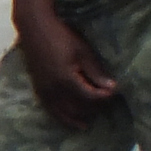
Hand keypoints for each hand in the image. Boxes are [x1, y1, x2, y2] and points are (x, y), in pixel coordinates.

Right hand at [17, 8, 120, 129]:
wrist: (34, 29)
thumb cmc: (61, 37)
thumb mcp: (82, 52)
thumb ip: (95, 72)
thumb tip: (112, 87)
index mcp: (66, 80)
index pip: (91, 97)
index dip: (105, 97)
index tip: (116, 93)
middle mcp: (54, 90)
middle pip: (78, 108)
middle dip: (94, 108)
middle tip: (107, 103)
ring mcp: (44, 91)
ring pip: (63, 113)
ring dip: (78, 117)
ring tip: (89, 121)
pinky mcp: (39, 89)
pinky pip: (50, 110)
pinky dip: (61, 117)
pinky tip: (70, 119)